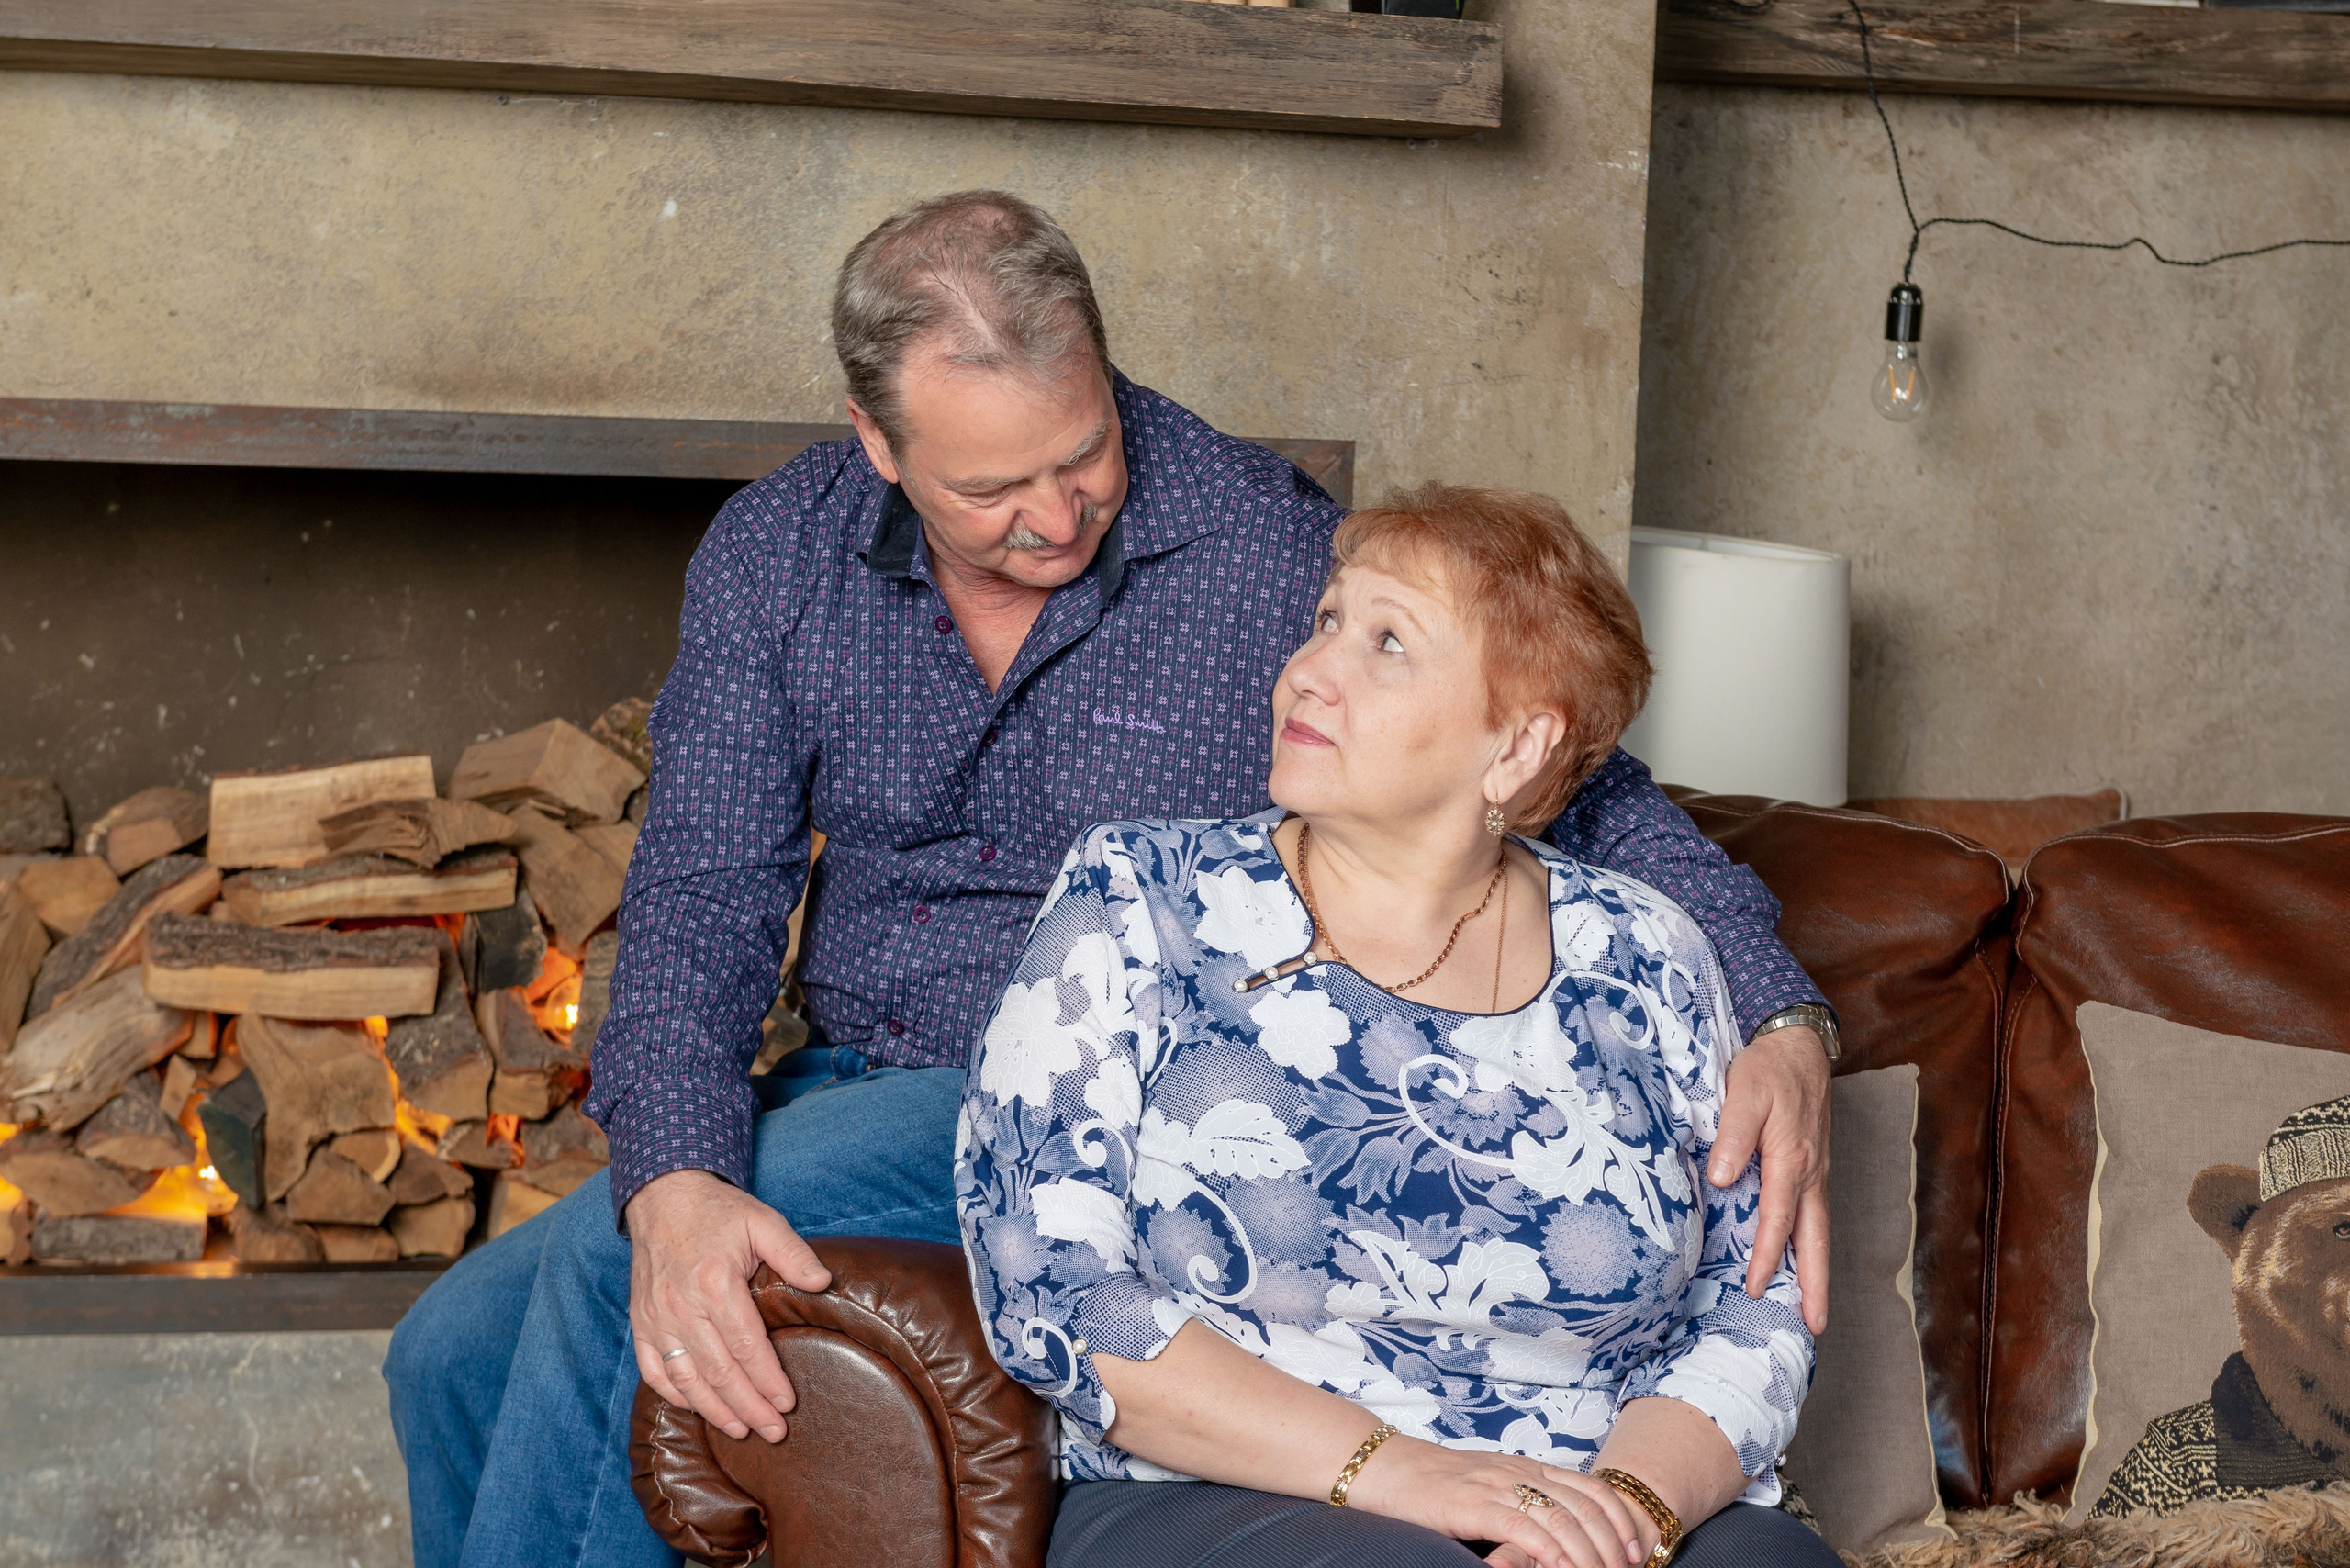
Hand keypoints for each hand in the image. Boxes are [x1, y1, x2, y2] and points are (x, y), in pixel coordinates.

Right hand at [624, 1168, 831, 1442]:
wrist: (663, 1197)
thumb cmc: (718, 1211)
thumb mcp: (763, 1221)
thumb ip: (794, 1254)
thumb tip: (823, 1283)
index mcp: (715, 1282)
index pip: (746, 1346)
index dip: (768, 1379)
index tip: (787, 1403)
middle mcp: (681, 1305)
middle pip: (719, 1371)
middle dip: (749, 1407)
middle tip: (774, 1433)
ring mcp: (656, 1317)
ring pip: (686, 1378)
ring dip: (713, 1410)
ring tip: (741, 1430)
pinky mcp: (641, 1322)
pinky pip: (654, 1369)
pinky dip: (674, 1394)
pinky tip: (697, 1408)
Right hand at [1347, 1436, 1646, 1567]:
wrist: (1389, 1469)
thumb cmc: (1439, 1486)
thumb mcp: (1494, 1487)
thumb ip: (1527, 1502)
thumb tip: (1563, 1536)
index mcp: (1530, 1467)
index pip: (1595, 1489)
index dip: (1622, 1522)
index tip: (1634, 1553)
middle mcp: (1522, 1473)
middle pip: (1588, 1508)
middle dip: (1613, 1547)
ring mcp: (1499, 1487)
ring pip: (1563, 1521)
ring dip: (1589, 1557)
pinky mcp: (1474, 1505)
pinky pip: (1524, 1528)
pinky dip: (1550, 1552)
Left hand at [1710, 1025, 1831, 1332]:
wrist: (1797, 1043)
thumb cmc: (1767, 1068)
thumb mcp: (1743, 1092)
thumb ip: (1732, 1135)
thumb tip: (1722, 1178)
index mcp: (1790, 1159)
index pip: (1776, 1219)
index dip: (1765, 1256)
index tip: (1754, 1289)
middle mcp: (1809, 1173)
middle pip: (1813, 1238)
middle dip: (1814, 1284)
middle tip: (1815, 1327)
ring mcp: (1815, 1171)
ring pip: (1818, 1230)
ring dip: (1817, 1270)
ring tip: (1815, 1309)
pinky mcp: (1812, 1166)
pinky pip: (1814, 1215)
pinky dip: (1811, 1244)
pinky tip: (1801, 1260)